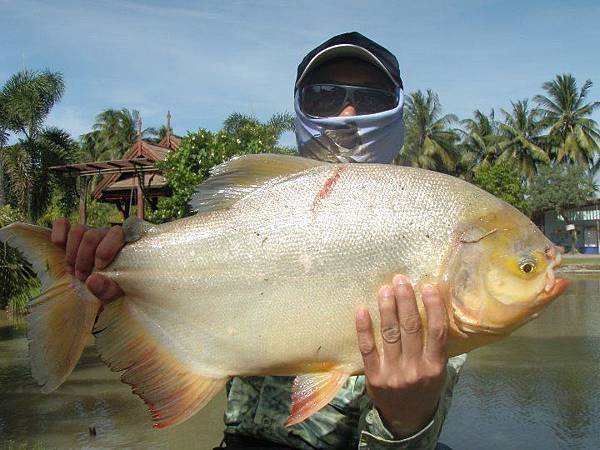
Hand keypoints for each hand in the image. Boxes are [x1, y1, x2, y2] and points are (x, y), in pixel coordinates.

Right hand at [51, 218, 124, 302]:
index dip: (106, 248)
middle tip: (82, 277)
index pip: (117, 233)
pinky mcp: (70, 234)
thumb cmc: (111, 289)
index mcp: (123, 244)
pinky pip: (62, 224)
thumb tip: (92, 280)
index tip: (99, 267)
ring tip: (73, 272)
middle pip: (92, 235)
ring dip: (71, 254)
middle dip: (83, 258)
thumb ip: (108, 290)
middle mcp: (106, 234)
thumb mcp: (114, 295)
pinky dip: (58, 233)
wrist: (98, 289)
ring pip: (77, 231)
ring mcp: (88, 232)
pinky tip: (59, 246)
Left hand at [355, 274, 447, 437]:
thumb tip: (433, 308)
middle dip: (405, 301)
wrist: (406, 419)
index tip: (428, 286)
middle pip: (411, 328)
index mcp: (435, 366)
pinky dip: (364, 328)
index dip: (433, 307)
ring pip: (390, 334)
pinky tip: (362, 310)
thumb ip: (436, 345)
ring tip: (385, 289)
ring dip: (387, 308)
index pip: (436, 332)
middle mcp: (415, 369)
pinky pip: (367, 348)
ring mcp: (393, 373)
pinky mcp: (374, 376)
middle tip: (401, 280)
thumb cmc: (424, 387)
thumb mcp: (437, 371)